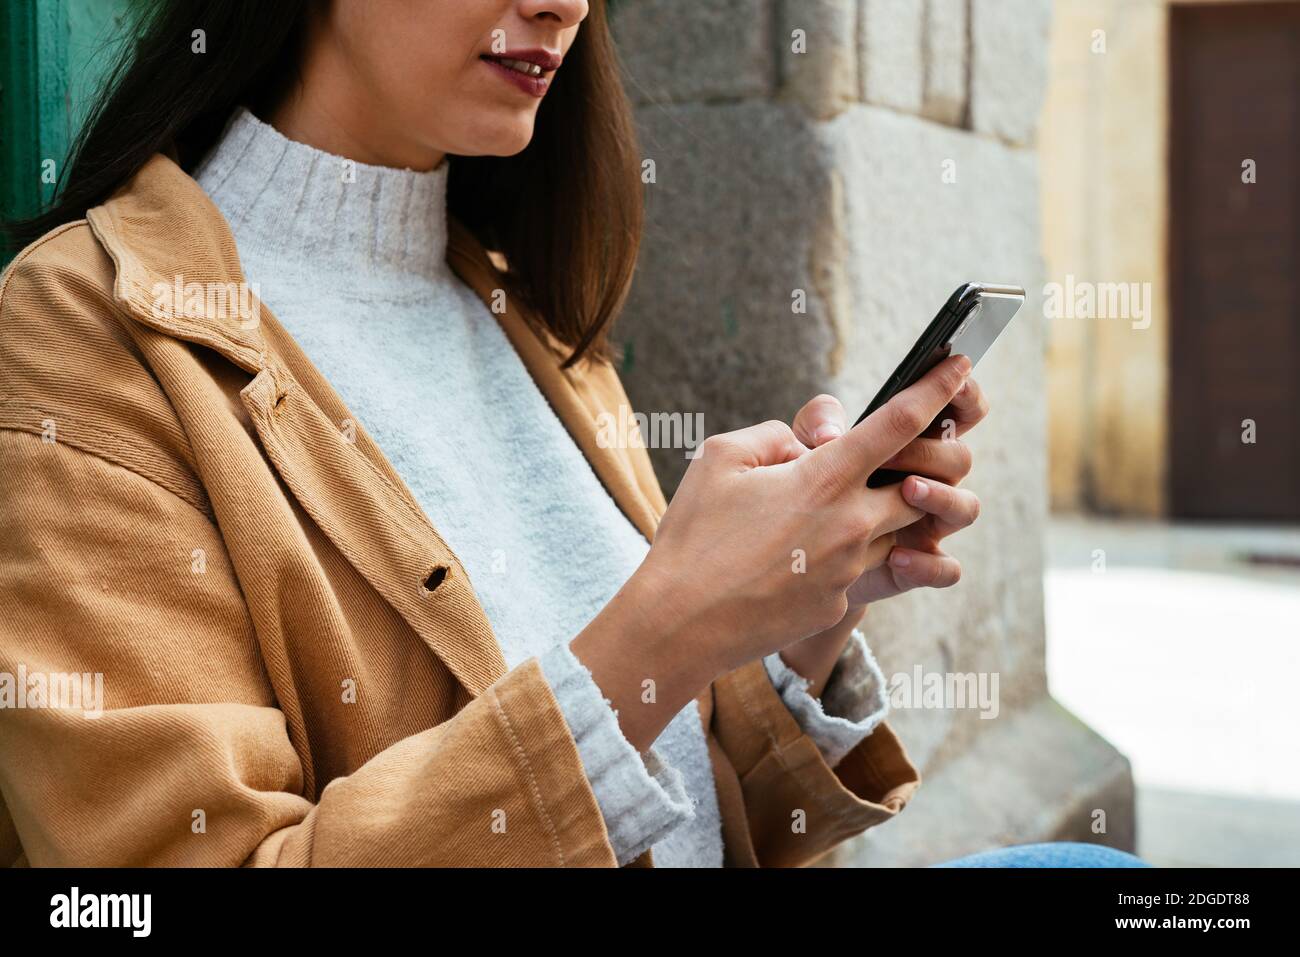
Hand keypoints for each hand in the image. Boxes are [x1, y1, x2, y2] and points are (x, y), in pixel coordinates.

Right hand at [571, 355, 970, 750]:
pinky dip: (843, 554)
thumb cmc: (694, 535)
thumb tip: (805, 448)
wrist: (680, 623)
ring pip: (896, 532)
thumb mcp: (720, 458)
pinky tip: (796, 556)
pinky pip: (859, 570)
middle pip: (921, 486)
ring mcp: (849, 569)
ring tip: (837, 509)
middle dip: (919, 467)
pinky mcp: (836, 604)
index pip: (899, 424)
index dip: (937, 389)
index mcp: (825, 479)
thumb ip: (775, 437)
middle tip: (900, 456)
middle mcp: (851, 524)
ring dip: (882, 514)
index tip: (962, 365)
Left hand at [790, 382, 984, 605]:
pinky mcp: (915, 566)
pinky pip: (945, 569)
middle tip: (891, 451)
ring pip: (965, 508)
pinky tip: (897, 556)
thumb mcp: (803, 446)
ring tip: (908, 490)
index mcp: (913, 445)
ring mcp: (927, 525)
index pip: (957, 412)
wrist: (789, 558)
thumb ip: (817, 424)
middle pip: (960, 457)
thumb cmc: (804, 488)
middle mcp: (929, 481)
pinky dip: (928, 563)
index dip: (964, 392)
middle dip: (931, 449)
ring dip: (942, 496)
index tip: (955, 371)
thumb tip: (829, 436)